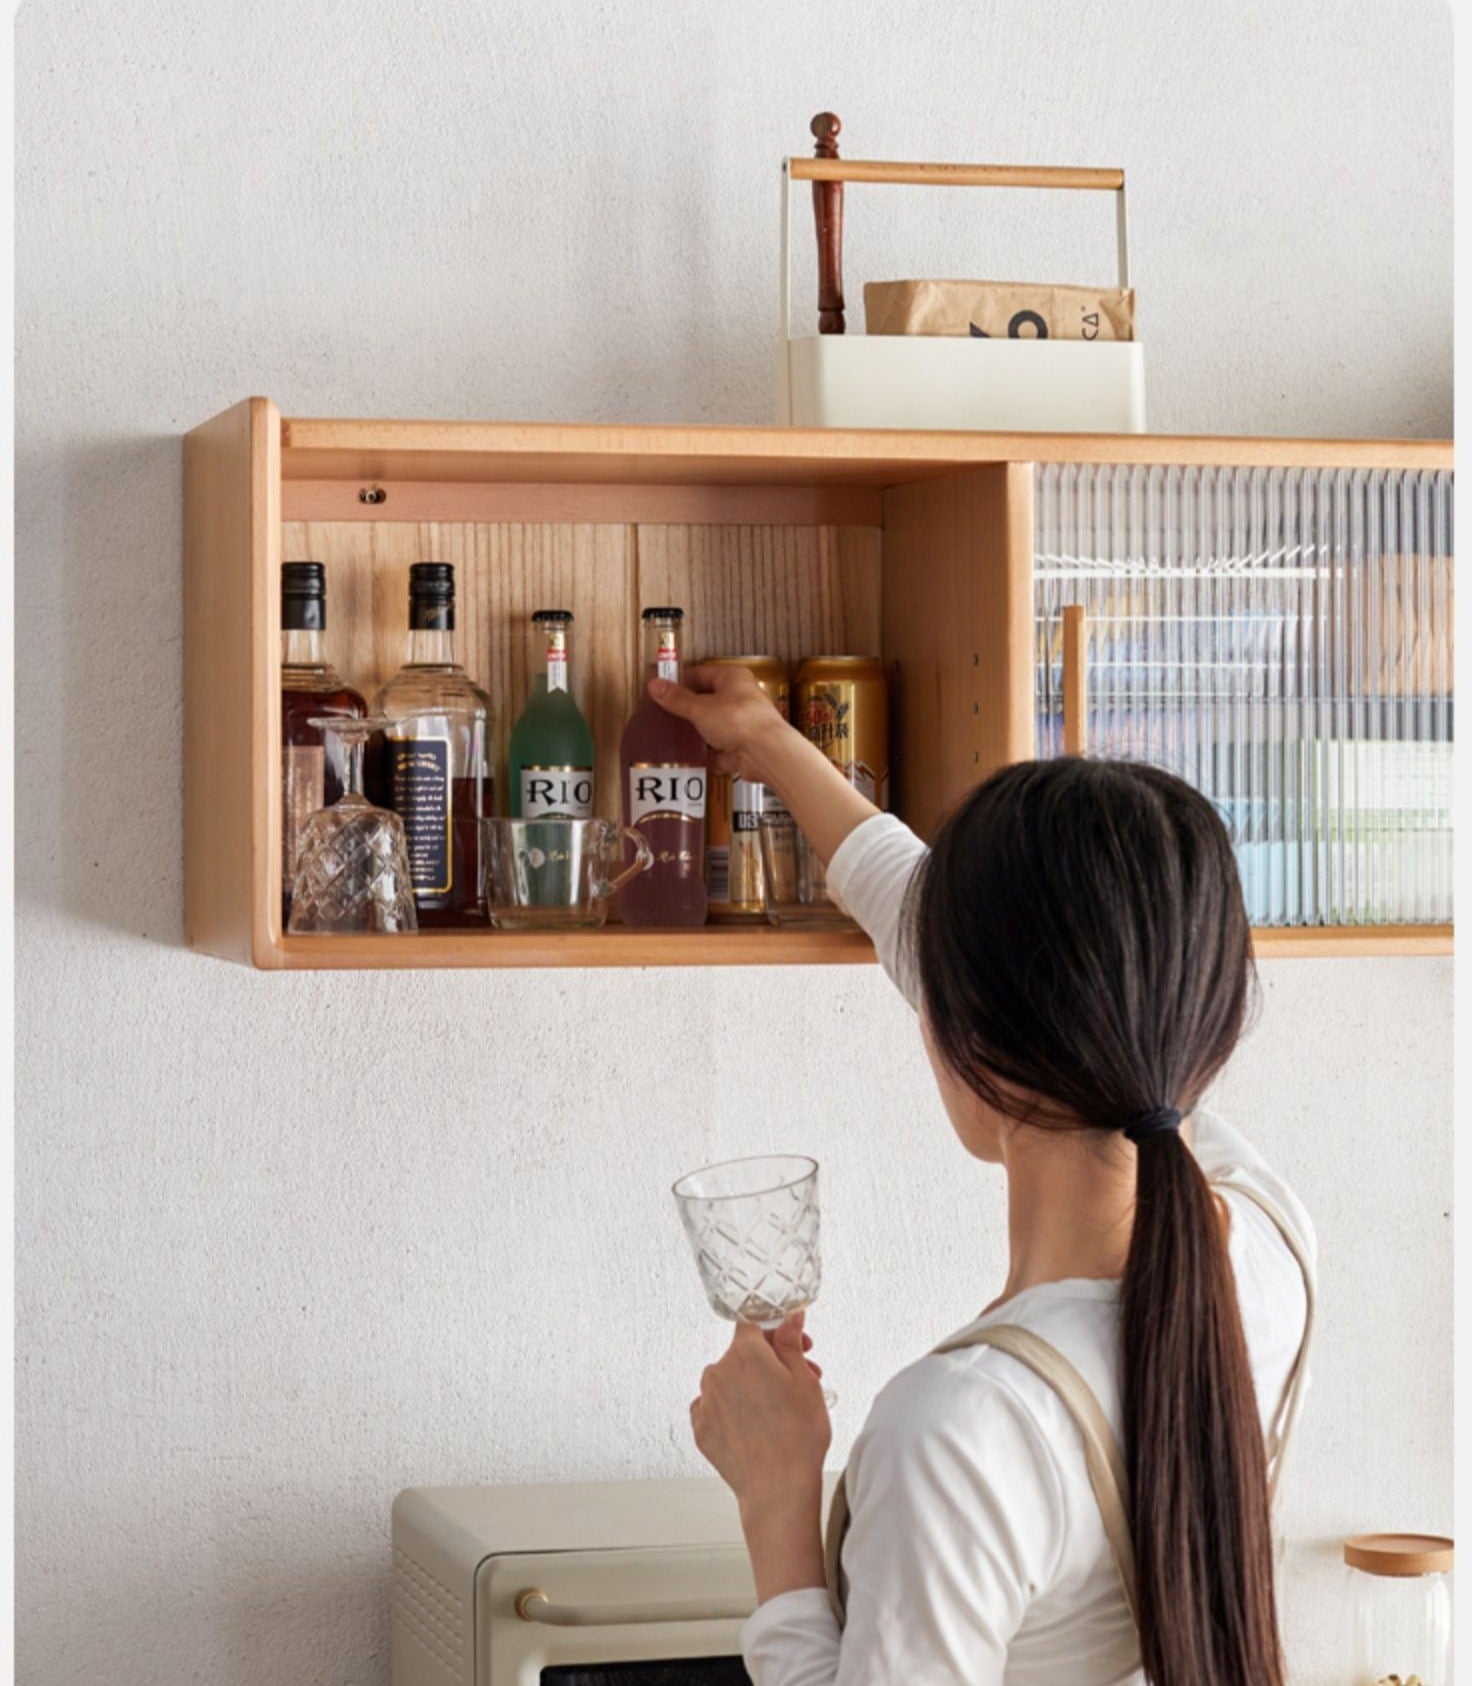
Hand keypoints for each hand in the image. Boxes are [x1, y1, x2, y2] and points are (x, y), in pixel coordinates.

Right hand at [651, 666, 879, 864]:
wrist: (767, 753)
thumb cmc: (738, 721)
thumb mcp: (700, 708)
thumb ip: (676, 699)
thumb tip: (654, 684)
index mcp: (732, 678)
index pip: (700, 673)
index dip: (680, 682)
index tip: (662, 692)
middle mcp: (741, 696)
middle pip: (708, 700)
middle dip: (689, 709)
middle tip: (666, 716)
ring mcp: (744, 723)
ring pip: (715, 725)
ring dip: (699, 732)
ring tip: (676, 737)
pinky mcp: (745, 746)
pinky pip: (722, 749)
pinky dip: (711, 754)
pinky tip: (695, 758)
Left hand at [690, 1313, 830, 1513]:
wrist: (777, 1490)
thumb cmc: (797, 1437)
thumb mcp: (804, 1382)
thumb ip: (791, 1343)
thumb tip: (789, 1317)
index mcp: (745, 1353)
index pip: (754, 1325)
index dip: (778, 1332)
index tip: (798, 1346)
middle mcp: (718, 1371)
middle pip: (743, 1354)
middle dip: (772, 1362)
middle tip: (802, 1380)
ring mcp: (706, 1401)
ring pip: (730, 1380)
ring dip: (752, 1386)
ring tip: (780, 1408)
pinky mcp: (701, 1429)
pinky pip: (716, 1406)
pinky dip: (733, 1409)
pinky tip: (755, 1424)